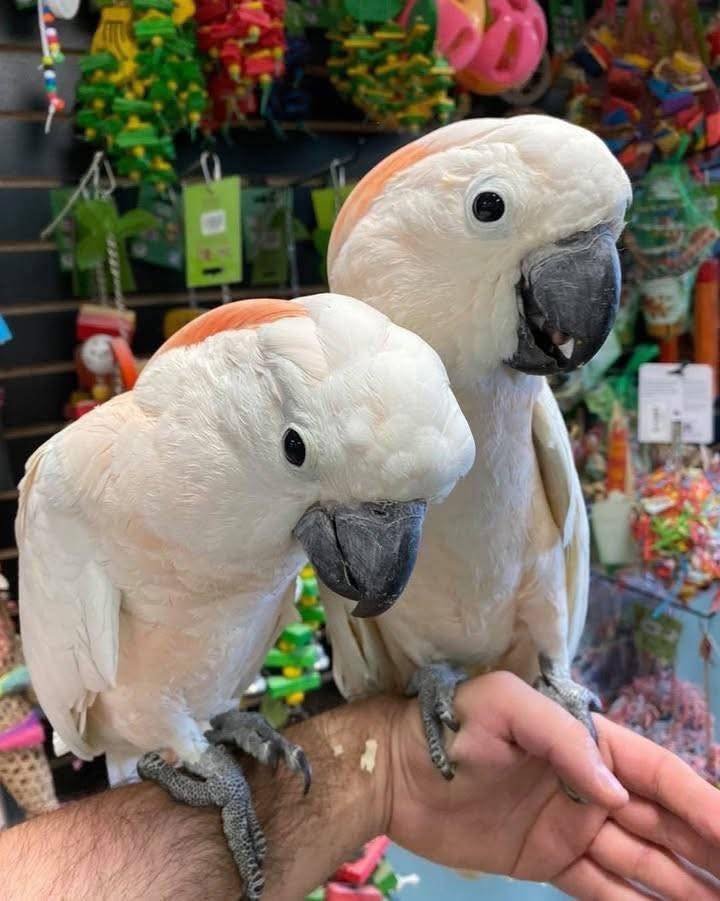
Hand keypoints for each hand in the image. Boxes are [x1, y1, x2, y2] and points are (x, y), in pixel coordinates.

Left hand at [385, 671, 719, 898]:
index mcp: (589, 745)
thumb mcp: (504, 707)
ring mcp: (571, 828)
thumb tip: (615, 792)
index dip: (706, 806)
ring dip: (683, 886)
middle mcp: (590, 788)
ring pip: (643, 863)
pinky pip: (603, 889)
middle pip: (664, 825)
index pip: (661, 778)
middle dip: (706, 851)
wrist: (395, 770)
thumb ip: (563, 740)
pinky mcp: (546, 861)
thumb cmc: (451, 727)